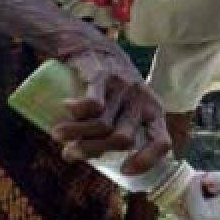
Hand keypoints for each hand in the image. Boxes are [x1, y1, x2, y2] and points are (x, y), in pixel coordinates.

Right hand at [51, 47, 171, 173]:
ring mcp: (124, 88)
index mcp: (154, 113)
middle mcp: (142, 101)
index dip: (147, 161)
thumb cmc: (109, 91)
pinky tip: (65, 111)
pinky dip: (77, 113)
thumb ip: (112, 135)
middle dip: (92, 151)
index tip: (124, 171)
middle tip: (70, 153)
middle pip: (121, 139)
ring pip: (102, 125)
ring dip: (75, 135)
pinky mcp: (105, 76)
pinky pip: (93, 104)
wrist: (95, 48)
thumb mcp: (122, 110)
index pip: (162, 142)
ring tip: (57, 136)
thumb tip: (88, 164)